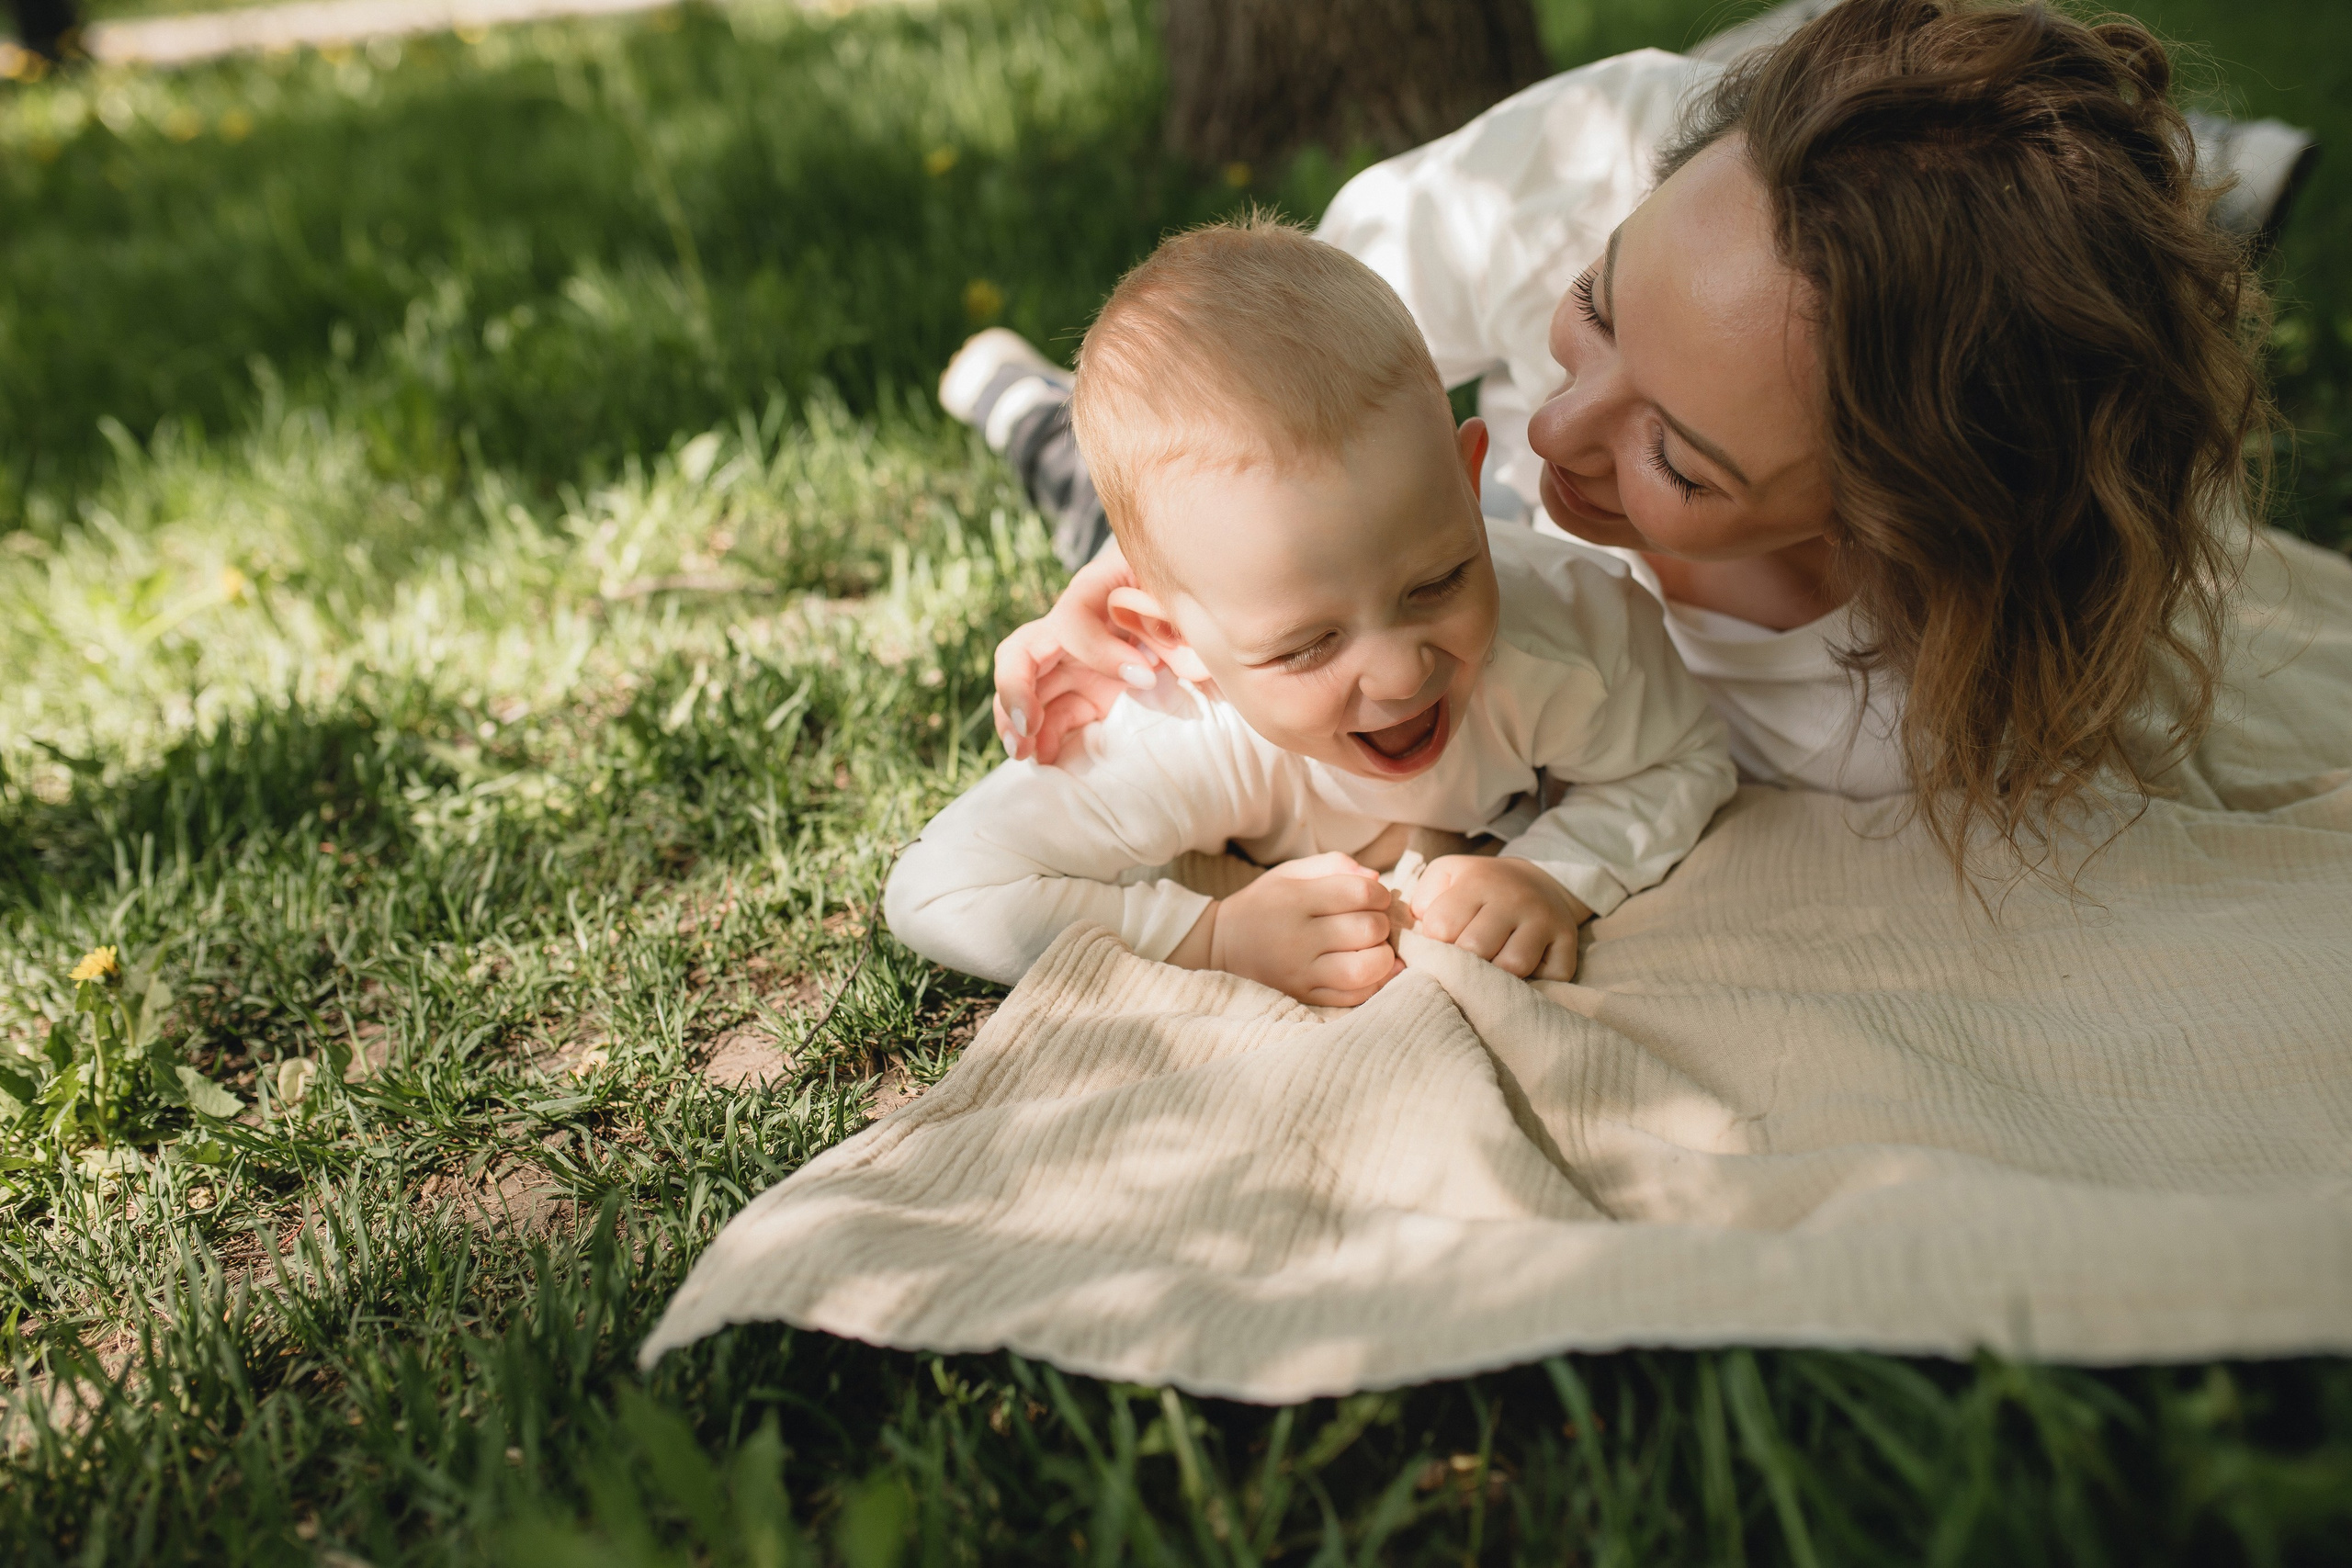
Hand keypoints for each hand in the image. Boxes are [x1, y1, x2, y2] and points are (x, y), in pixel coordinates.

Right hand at [993, 541, 1159, 763]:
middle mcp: (1071, 630)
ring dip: (1015, 722)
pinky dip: (1044, 739)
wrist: (1185, 609)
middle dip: (1015, 689)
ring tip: (1022, 752)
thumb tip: (1175, 665)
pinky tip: (1045, 760)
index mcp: (1094, 591)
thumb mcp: (1178, 597)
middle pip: (1020, 654)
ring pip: (1025, 691)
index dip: (1100, 652)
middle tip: (1029, 724)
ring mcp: (1073, 666)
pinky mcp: (1085, 696)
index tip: (1145, 677)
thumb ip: (1174, 626)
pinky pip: (1053, 717)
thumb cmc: (1178, 593)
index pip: (1074, 621)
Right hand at [1170, 852, 1401, 1006]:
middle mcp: (1298, 938)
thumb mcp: (1290, 873)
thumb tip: (1376, 879)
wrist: (1221, 946)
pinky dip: (1374, 984)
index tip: (1377, 897)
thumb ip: (1334, 866)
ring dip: (1383, 957)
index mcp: (1295, 900)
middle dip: (1383, 924)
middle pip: (1367, 930)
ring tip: (1375, 949)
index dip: (1381, 894)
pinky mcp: (1304, 996)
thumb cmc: (1265, 903)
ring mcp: (1301, 972)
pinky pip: (1353, 997)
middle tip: (1374, 923)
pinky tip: (1372, 970)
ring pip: (1364, 969)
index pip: (1359, 894)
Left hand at [1409, 856, 1588, 980]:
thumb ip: (1424, 896)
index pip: (1442, 926)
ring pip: (1513, 966)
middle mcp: (1514, 898)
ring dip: (1496, 977)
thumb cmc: (1482, 885)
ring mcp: (1544, 919)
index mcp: (1478, 881)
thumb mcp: (1448, 873)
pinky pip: (1551, 976)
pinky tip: (1526, 971)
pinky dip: (1537, 982)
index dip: (1434, 944)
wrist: (1538, 879)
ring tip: (1490, 968)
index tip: (1439, 946)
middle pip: (1475, 948)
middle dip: (1462, 963)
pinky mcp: (1568, 940)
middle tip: (1462, 963)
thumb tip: (1420, 927)